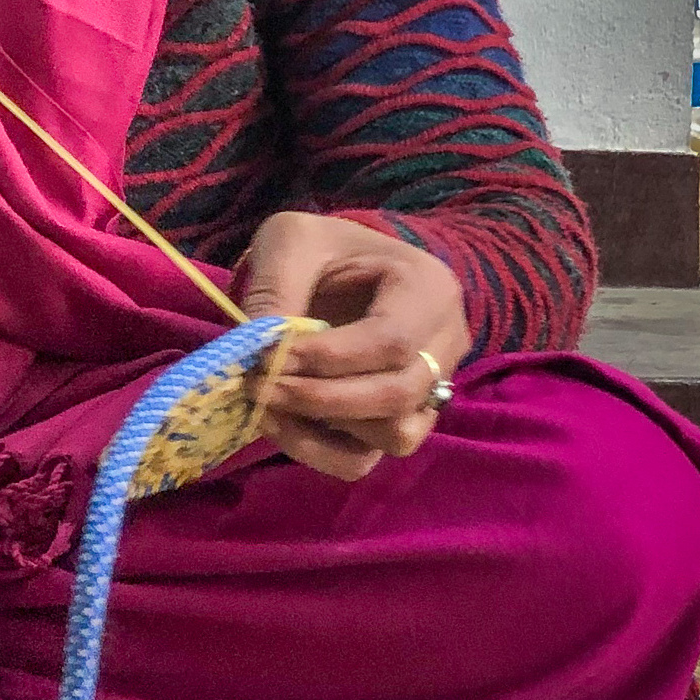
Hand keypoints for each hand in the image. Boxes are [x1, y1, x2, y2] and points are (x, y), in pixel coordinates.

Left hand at [235, 211, 470, 480]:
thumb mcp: (293, 241)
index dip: (326, 358)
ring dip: (320, 426)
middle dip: (318, 398)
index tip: (264, 355)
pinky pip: (365, 459)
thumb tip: (258, 347)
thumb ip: (277, 286)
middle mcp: (445, 347)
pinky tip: (278, 421)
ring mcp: (427, 392)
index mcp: (430, 290)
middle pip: (397, 396)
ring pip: (392, 436)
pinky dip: (317, 450)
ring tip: (265, 398)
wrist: (339, 268)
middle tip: (255, 382)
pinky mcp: (395, 425)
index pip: (391, 342)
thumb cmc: (322, 249)